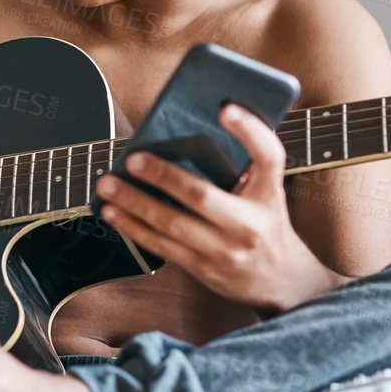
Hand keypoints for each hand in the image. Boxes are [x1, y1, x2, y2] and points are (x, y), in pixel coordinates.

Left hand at [93, 102, 349, 314]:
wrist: (283, 282)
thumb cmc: (267, 225)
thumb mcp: (267, 193)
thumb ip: (243, 166)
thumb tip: (189, 130)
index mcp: (270, 194)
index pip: (269, 156)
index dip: (250, 131)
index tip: (225, 109)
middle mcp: (250, 223)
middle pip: (201, 195)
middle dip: (162, 176)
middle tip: (133, 159)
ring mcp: (225, 250)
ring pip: (172, 223)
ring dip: (135, 202)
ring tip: (107, 185)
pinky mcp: (204, 268)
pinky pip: (162, 246)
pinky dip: (133, 227)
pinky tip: (113, 213)